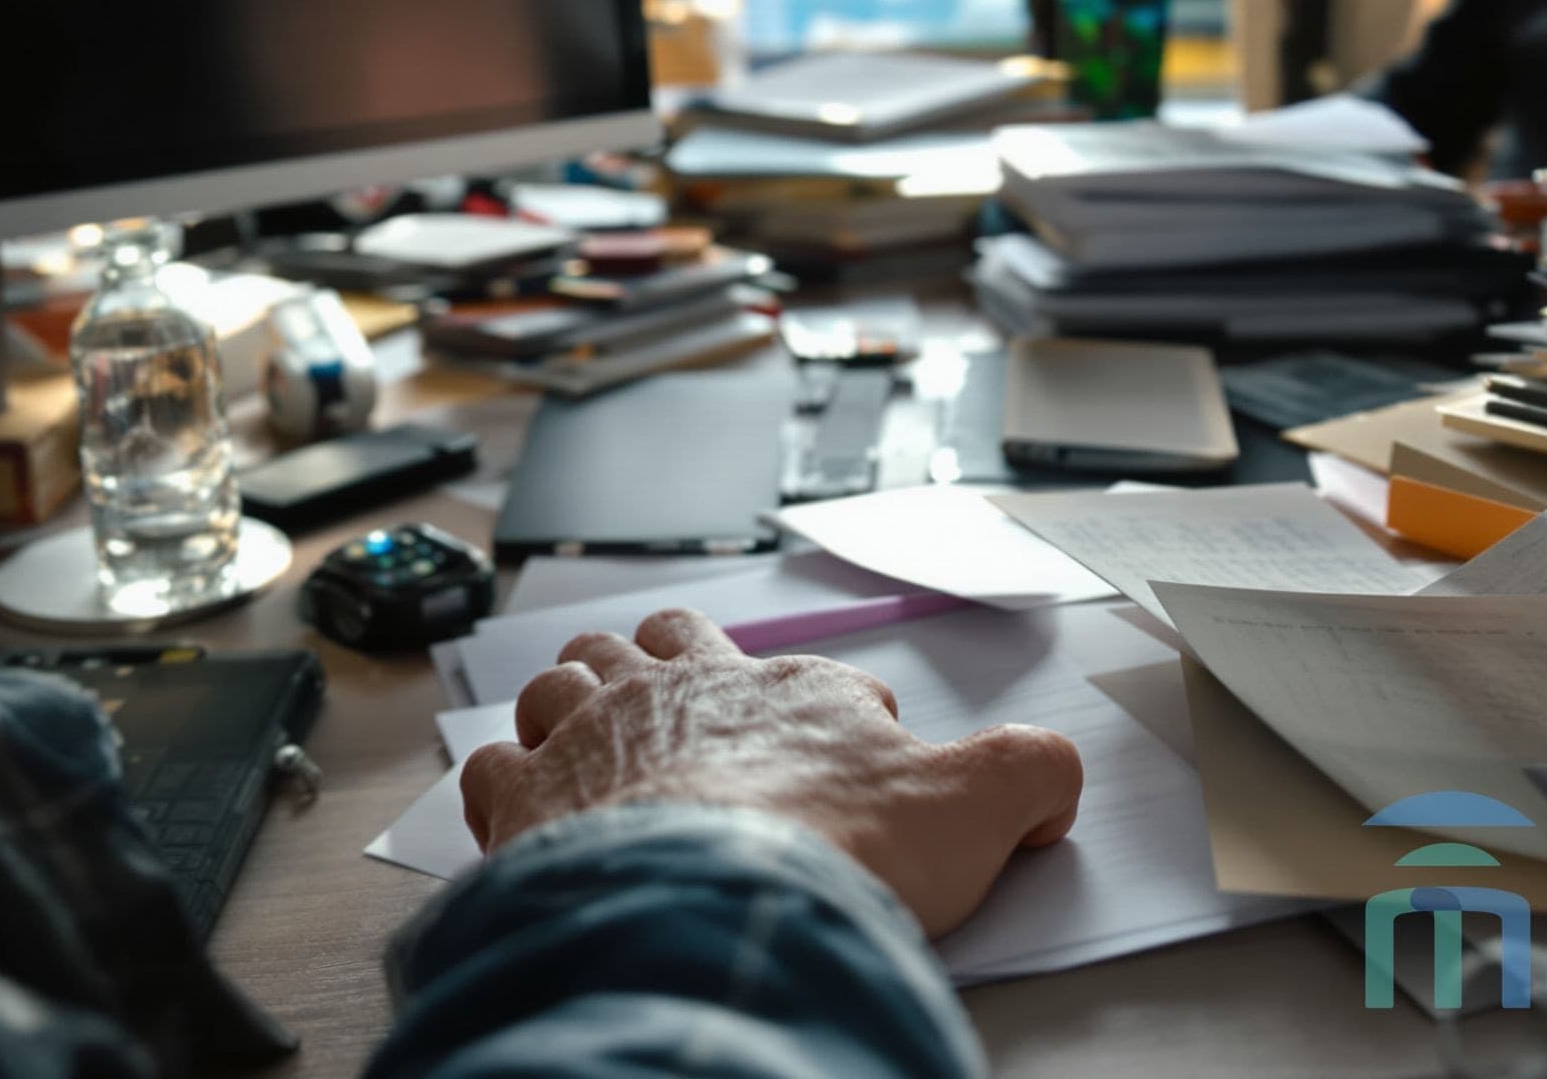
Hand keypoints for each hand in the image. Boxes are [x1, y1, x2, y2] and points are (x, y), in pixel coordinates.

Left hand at [461, 608, 1082, 936]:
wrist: (714, 905)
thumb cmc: (832, 853)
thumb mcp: (973, 804)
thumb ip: (1025, 772)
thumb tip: (1053, 772)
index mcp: (777, 685)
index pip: (788, 666)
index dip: (807, 703)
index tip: (824, 754)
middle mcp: (674, 693)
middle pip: (651, 641)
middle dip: (659, 661)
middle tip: (672, 701)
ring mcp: (591, 739)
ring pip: (562, 681)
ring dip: (572, 704)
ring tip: (589, 737)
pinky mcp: (525, 801)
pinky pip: (493, 765)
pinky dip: (506, 780)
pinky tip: (526, 805)